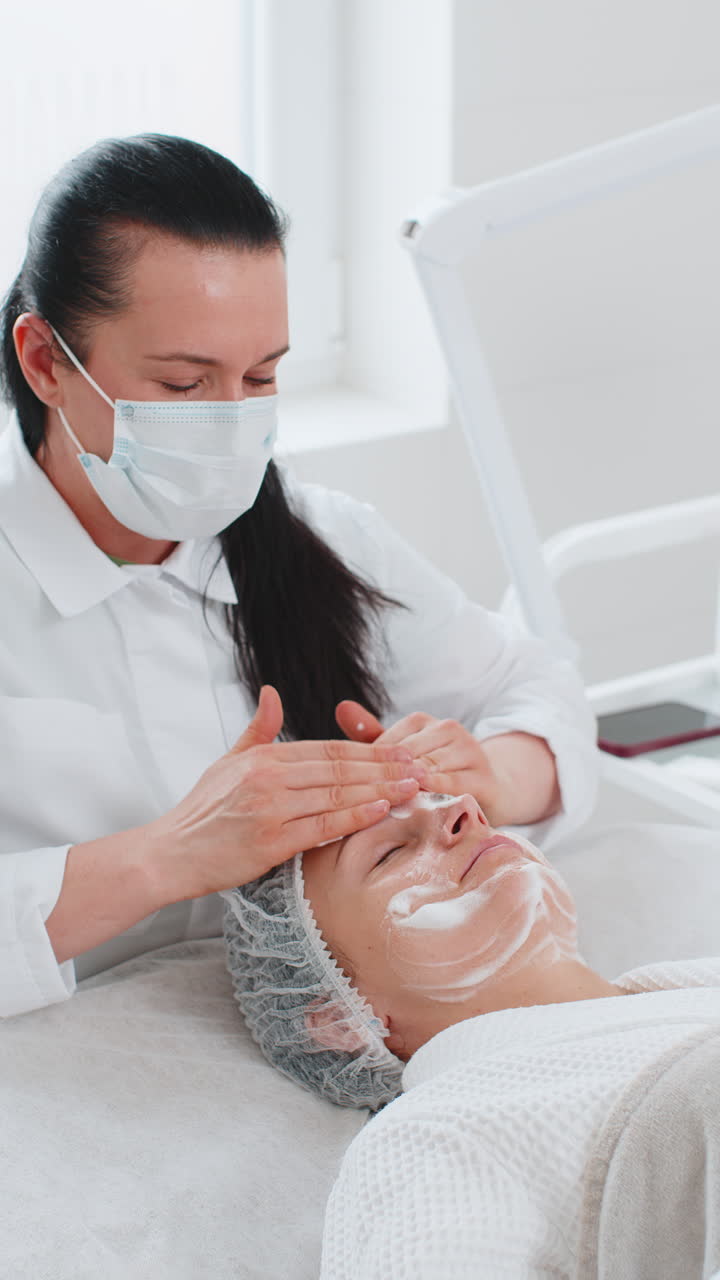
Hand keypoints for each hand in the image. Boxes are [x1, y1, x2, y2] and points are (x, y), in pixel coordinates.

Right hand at [150, 686, 424, 898]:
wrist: (170, 854)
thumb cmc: (202, 811)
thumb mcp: (227, 761)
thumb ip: (258, 729)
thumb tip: (271, 693)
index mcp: (263, 758)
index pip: (327, 750)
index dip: (368, 751)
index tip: (400, 752)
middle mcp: (268, 779)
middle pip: (339, 769)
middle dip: (384, 768)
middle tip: (420, 768)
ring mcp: (270, 810)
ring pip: (336, 795)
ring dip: (380, 790)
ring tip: (412, 788)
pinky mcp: (270, 842)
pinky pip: (322, 826)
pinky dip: (354, 817)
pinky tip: (381, 810)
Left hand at [335, 700, 500, 820]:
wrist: (487, 789)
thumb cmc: (432, 773)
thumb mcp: (400, 754)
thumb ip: (370, 735)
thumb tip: (341, 707)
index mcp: (424, 721)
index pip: (388, 743)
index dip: (368, 767)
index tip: (347, 789)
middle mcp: (449, 730)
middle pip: (408, 757)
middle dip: (385, 780)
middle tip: (358, 802)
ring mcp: (470, 752)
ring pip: (429, 771)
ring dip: (406, 790)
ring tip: (382, 808)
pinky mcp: (485, 778)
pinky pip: (453, 788)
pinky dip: (433, 798)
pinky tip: (416, 809)